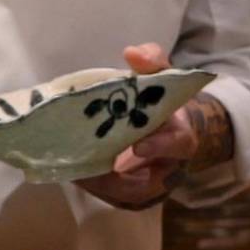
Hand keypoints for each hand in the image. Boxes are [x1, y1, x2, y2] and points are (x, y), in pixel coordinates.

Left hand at [76, 43, 231, 209]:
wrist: (168, 130)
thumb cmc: (161, 103)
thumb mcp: (162, 77)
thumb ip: (152, 62)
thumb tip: (131, 53)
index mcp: (181, 138)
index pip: (179, 145)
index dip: (161, 146)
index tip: (139, 145)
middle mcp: (169, 170)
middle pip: (144, 184)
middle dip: (113, 178)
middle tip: (84, 165)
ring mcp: (149, 188)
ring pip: (122, 194)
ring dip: (95, 182)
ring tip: (69, 166)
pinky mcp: (130, 196)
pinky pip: (110, 195)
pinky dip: (89, 183)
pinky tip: (68, 168)